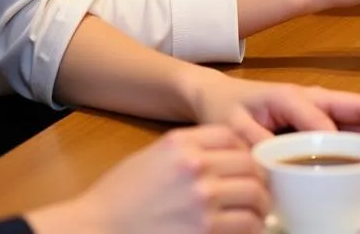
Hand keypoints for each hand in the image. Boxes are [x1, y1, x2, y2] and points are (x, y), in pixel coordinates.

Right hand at [28, 126, 268, 233]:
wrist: (97, 227)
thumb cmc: (121, 194)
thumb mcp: (154, 155)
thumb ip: (191, 148)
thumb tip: (229, 153)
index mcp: (182, 144)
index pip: (234, 136)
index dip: (247, 149)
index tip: (251, 162)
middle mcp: (196, 168)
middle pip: (251, 165)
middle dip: (260, 179)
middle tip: (261, 189)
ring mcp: (202, 202)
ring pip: (254, 198)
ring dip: (260, 206)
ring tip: (258, 212)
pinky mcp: (205, 233)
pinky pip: (244, 228)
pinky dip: (251, 229)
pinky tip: (246, 229)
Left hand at [188, 72, 359, 168]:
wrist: (215, 95)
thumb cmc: (225, 107)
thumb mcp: (234, 126)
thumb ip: (258, 142)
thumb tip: (283, 162)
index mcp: (291, 97)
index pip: (325, 120)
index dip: (341, 143)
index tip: (352, 165)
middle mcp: (310, 97)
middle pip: (356, 106)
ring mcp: (315, 106)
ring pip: (357, 115)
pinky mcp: (315, 116)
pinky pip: (348, 124)